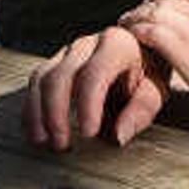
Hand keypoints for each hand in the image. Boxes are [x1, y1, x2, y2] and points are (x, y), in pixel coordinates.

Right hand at [26, 25, 169, 149]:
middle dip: (56, 113)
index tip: (88, 134)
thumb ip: (141, 109)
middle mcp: (87, 44)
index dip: (87, 105)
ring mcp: (68, 51)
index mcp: (116, 45)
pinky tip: (36, 130)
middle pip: (60, 76)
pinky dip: (32, 108)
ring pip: (41, 78)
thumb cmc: (149, 73)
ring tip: (43, 140)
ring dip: (38, 112)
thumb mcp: (156, 89)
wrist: (140, 50)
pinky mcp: (55, 61)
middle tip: (62, 144)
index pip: (94, 75)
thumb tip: (119, 136)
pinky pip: (36, 82)